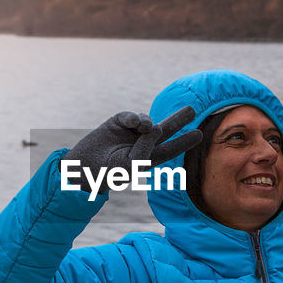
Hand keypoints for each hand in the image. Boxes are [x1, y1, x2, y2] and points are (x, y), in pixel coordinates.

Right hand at [64, 106, 201, 193]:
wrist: (84, 166)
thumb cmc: (109, 172)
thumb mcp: (131, 165)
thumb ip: (145, 148)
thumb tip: (153, 125)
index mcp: (149, 157)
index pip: (170, 148)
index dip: (184, 142)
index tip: (198, 134)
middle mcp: (142, 143)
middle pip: (165, 129)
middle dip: (178, 119)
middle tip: (190, 110)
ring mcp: (131, 132)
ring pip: (148, 120)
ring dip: (149, 122)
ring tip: (145, 128)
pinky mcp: (117, 122)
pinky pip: (131, 116)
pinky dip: (134, 118)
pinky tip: (134, 123)